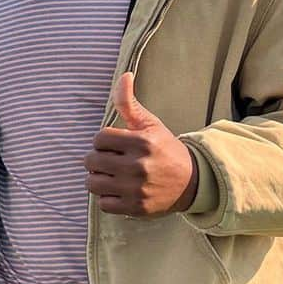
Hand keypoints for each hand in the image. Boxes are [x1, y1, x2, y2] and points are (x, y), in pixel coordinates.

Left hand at [84, 73, 198, 216]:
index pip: (99, 138)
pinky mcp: (136, 207)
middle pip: (91, 161)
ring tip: (110, 175)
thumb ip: (129, 103)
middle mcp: (139, 166)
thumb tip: (124, 75)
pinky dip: (107, 198)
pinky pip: (102, 203)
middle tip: (110, 161)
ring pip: (92, 183)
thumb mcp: (150, 124)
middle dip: (97, 159)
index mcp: (142, 142)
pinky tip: (119, 191)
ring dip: (98, 179)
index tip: (114, 145)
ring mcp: (136, 189)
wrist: (191, 182)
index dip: (103, 141)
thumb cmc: (164, 149)